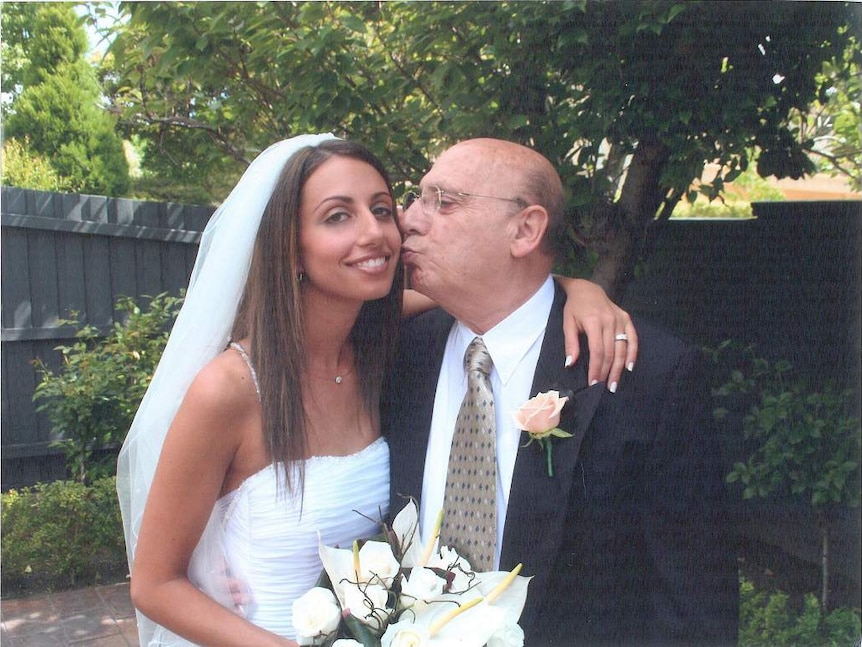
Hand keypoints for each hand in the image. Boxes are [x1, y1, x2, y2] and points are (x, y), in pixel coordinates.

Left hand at [556, 277, 637, 391]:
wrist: (586, 289)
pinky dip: (633, 353)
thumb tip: (570, 363)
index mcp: (594, 322)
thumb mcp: (567, 323)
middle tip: (604, 387)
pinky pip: (633, 338)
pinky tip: (629, 367)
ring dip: (619, 368)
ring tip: (615, 383)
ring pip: (622, 348)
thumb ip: (570, 343)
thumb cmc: (574, 308)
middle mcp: (609, 321)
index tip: (593, 382)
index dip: (596, 368)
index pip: (597, 351)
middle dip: (607, 372)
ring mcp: (620, 319)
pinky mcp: (626, 318)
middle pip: (611, 352)